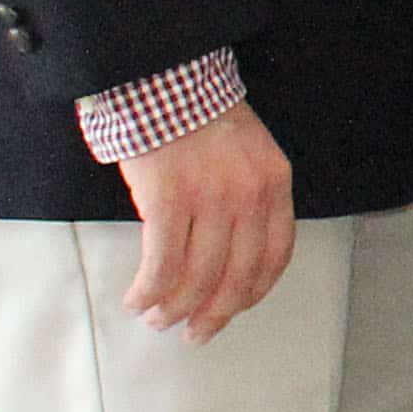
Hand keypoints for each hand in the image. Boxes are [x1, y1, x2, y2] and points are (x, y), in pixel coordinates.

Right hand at [117, 99, 295, 340]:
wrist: (163, 79)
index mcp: (274, 182)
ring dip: (174, 308)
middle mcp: (249, 195)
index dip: (253, 292)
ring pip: (197, 278)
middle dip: (214, 314)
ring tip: (157, 317)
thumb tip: (230, 254)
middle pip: (237, 276)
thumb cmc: (198, 117)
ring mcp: (210, 199)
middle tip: (194, 332)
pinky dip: (147, 291)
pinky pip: (161, 265)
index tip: (233, 309)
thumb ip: (248, 195)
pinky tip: (137, 298)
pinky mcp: (168, 201)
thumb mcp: (247, 152)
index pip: (276, 254)